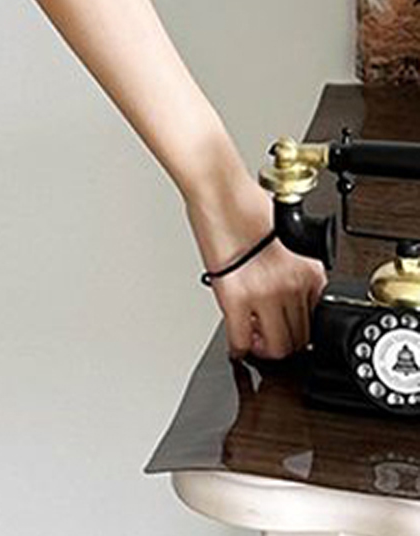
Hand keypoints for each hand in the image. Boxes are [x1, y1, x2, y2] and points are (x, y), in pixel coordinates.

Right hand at [185, 177, 327, 360]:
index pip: (316, 317)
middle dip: (286, 340)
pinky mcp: (234, 296)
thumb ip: (295, 267)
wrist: (218, 188)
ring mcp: (265, 293)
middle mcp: (291, 284)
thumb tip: (289, 290)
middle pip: (300, 336)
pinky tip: (237, 345)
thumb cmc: (246, 201)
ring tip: (254, 339)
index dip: (302, 326)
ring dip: (265, 347)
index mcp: (309, 270)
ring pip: (276, 345)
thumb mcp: (289, 238)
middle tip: (272, 337)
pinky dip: (240, 347)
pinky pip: (241, 337)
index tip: (293, 328)